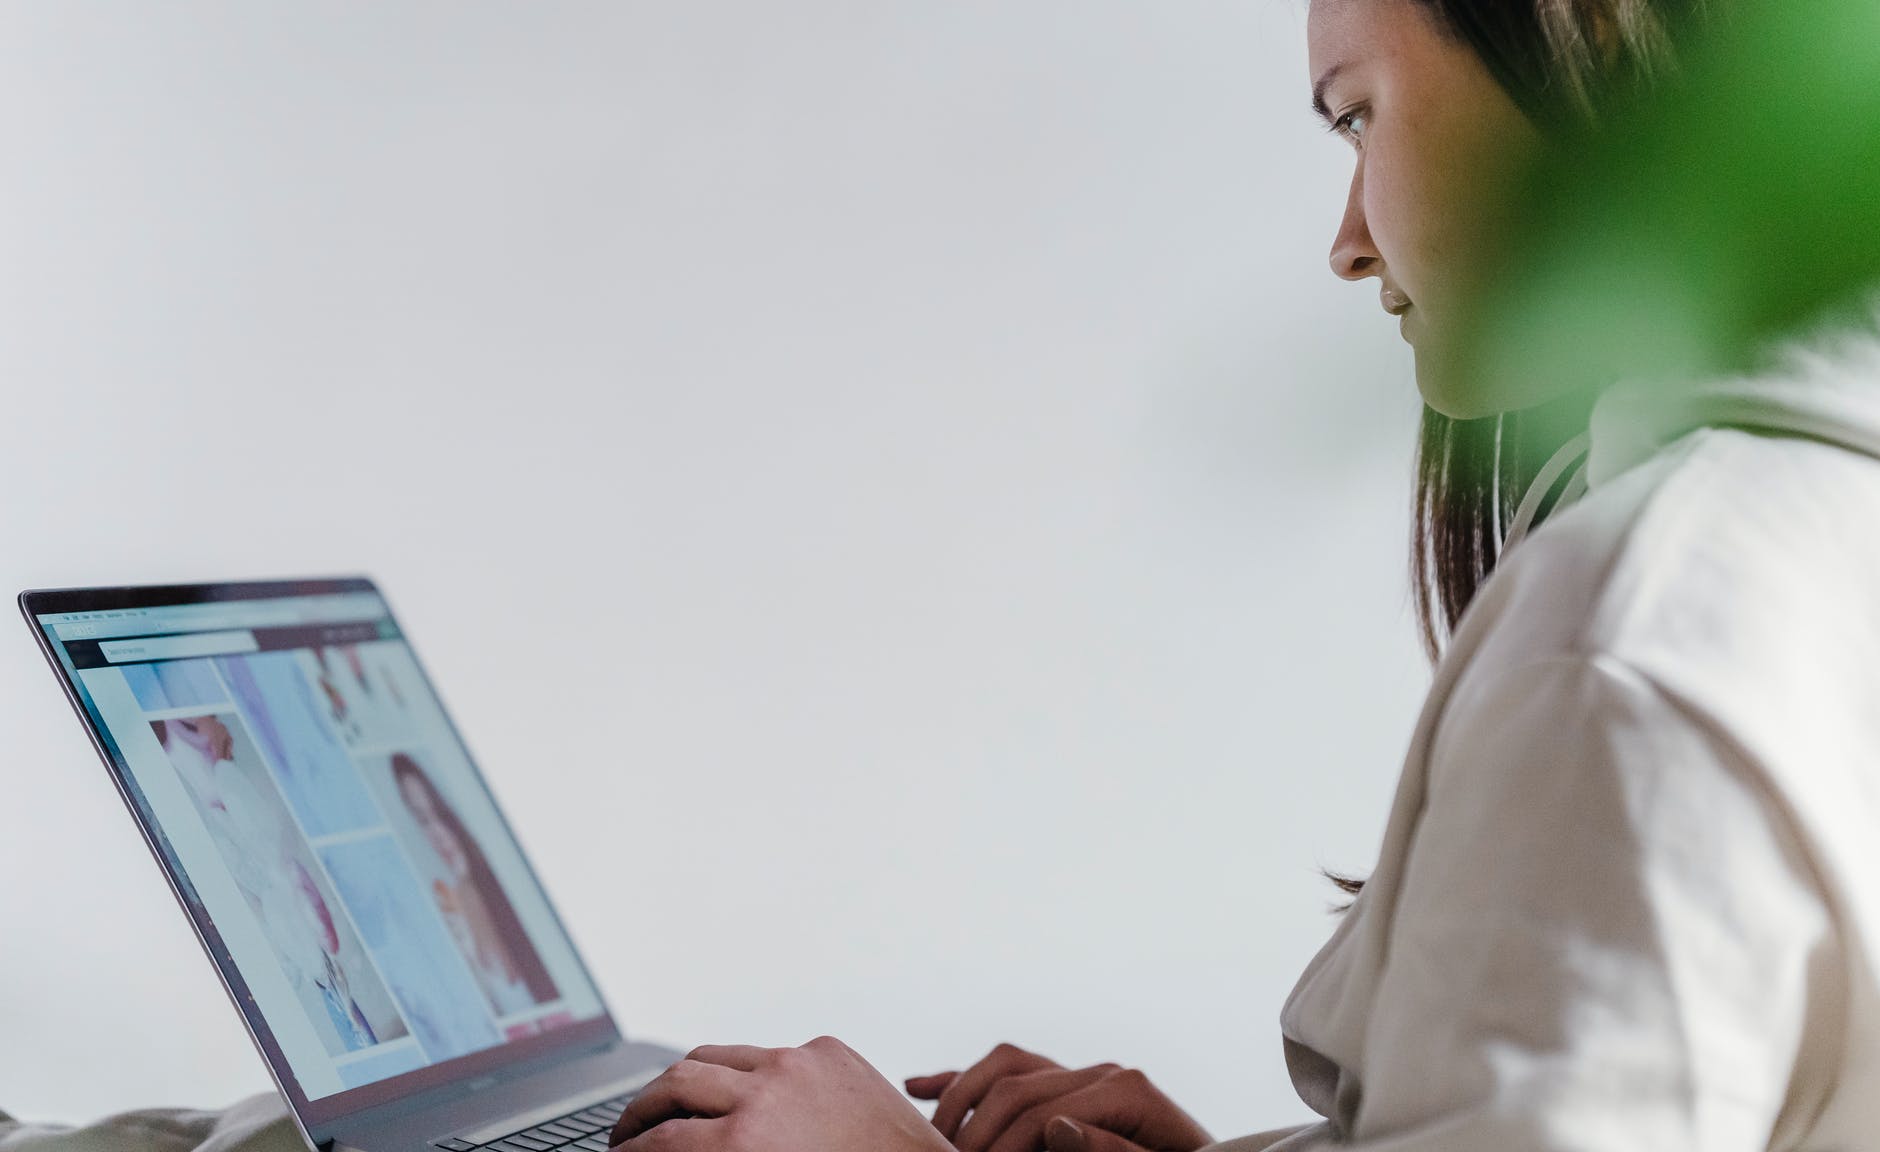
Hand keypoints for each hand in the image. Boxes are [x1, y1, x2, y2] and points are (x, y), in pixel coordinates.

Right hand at [610, 1037, 951, 1151]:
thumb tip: (674, 1150)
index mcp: (747, 1139)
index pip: (663, 1138)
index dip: (632, 1148)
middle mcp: (769, 1090)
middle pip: (677, 1080)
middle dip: (643, 1105)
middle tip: (630, 1128)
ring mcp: (800, 1061)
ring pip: (718, 1054)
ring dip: (688, 1078)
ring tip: (674, 1102)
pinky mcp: (829, 1049)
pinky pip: (773, 1052)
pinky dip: (751, 1071)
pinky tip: (746, 1094)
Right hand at [905, 1043, 1211, 1151]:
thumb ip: (1113, 1151)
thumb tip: (1056, 1127)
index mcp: (1124, 1088)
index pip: (1041, 1111)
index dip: (1001, 1145)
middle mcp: (1102, 1070)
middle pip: (1015, 1085)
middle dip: (974, 1129)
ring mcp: (1085, 1073)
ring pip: (1005, 1065)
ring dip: (961, 1096)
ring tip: (934, 1138)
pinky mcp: (1071, 1084)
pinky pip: (1011, 1069)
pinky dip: (964, 1076)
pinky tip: (919, 1085)